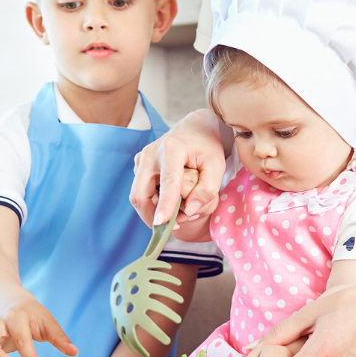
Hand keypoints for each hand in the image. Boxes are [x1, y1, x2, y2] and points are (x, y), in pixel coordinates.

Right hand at [131, 109, 226, 225]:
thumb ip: (207, 188)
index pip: (167, 183)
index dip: (164, 205)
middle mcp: (151, 153)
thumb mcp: (217, 165)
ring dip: (154, 211)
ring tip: (178, 214)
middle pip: (140, 193)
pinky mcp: (139, 165)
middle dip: (151, 217)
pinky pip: (141, 191)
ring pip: (138, 195)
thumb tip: (189, 210)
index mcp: (172, 149)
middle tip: (172, 228)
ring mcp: (142, 159)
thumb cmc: (207, 146)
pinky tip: (171, 203)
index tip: (161, 224)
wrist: (194, 128)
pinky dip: (153, 203)